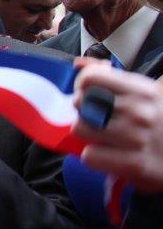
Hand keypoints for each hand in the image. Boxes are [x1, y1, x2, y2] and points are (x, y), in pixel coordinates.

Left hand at [72, 63, 162, 192]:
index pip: (92, 78)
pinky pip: (90, 155)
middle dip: (84, 111)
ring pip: (80, 129)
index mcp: (144, 90)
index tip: (89, 94)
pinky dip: (95, 157)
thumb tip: (79, 64)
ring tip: (104, 138)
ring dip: (89, 135)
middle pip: (81, 103)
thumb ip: (116, 80)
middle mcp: (139, 111)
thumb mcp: (150, 95)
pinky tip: (109, 155)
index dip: (83, 85)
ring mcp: (136, 138)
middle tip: (98, 119)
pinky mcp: (135, 164)